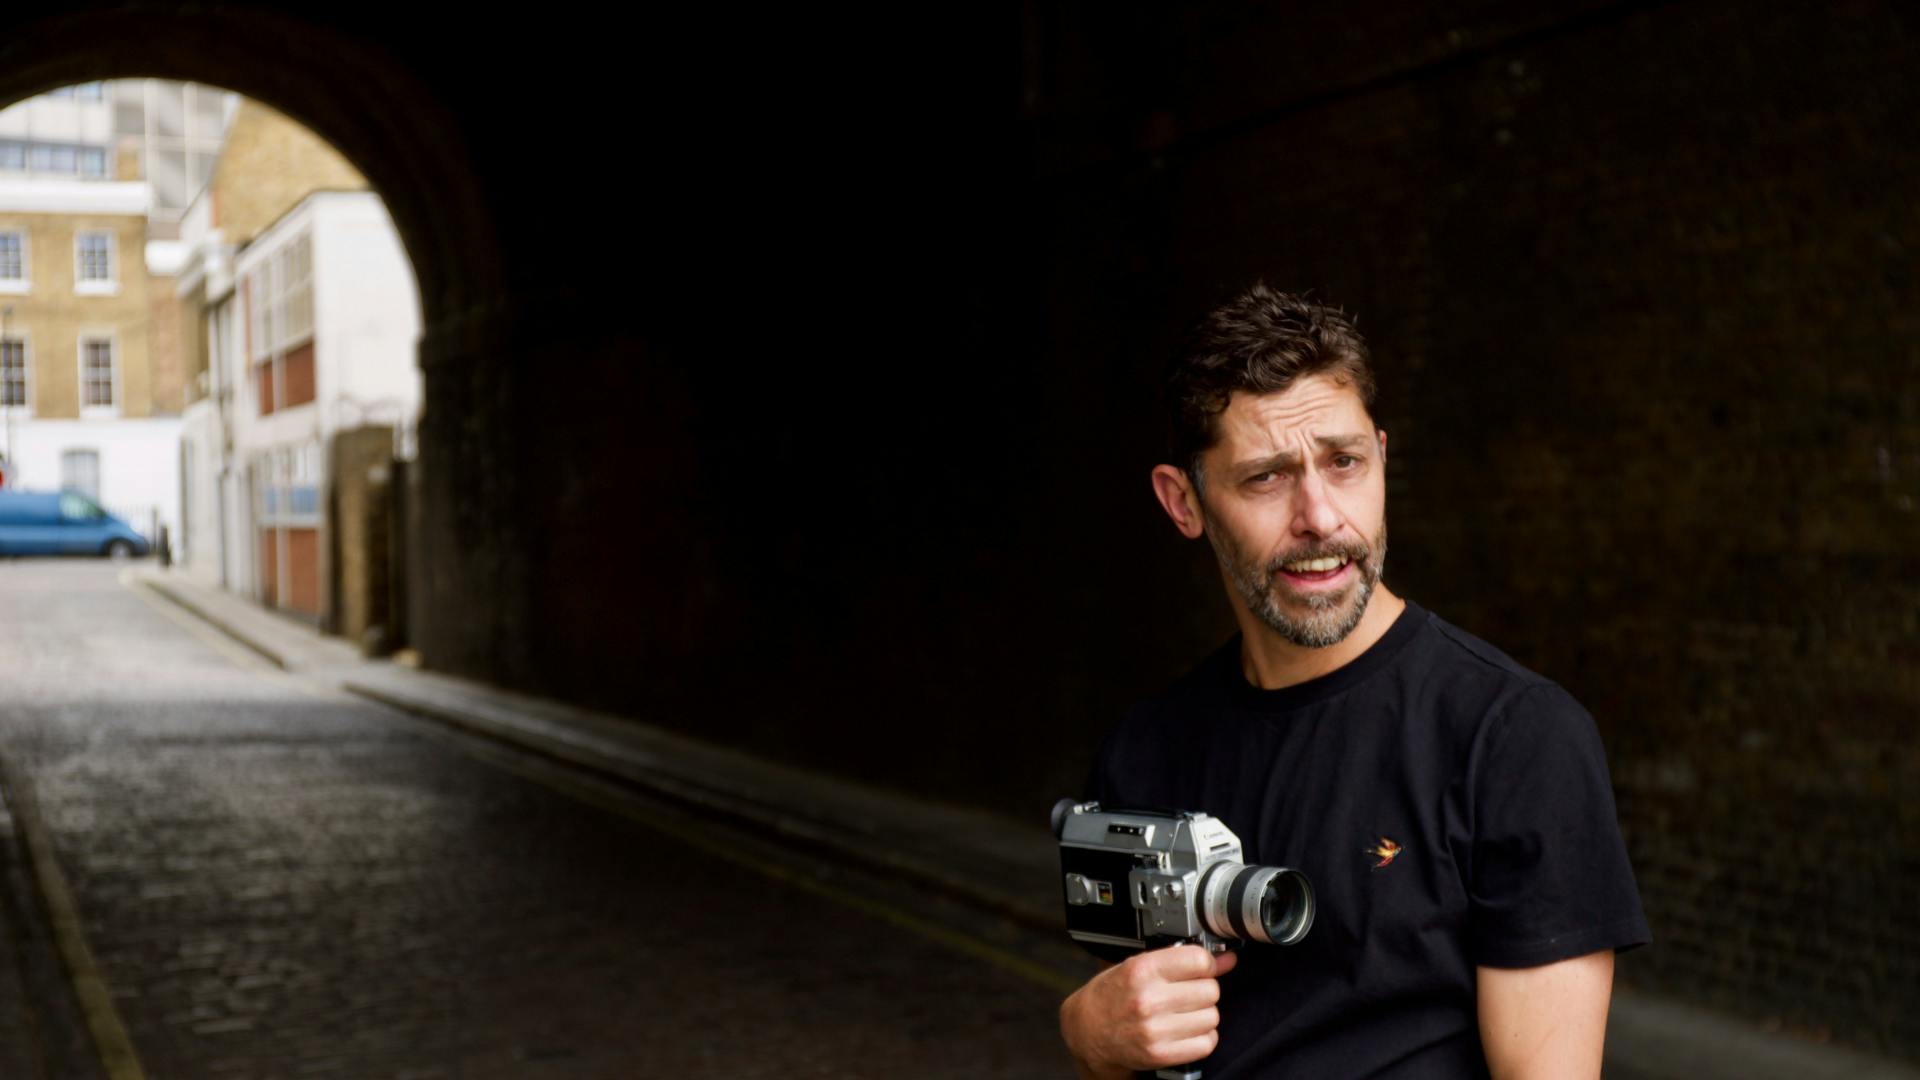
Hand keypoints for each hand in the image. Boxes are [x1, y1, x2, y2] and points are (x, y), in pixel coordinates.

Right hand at [1059, 945, 1237, 1078]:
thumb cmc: (1112, 994)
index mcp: (1141, 970)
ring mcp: (1155, 1030)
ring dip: (1203, 1014)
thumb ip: (1181, 960)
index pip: (1199, 960)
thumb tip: (1227, 960)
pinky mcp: (1161, 1053)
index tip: (1200, 968)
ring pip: (1212, 1016)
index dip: (1205, 963)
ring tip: (1184, 1012)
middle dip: (1203, 989)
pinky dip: (1202, 1037)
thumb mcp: (1139, 966)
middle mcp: (1148, 1000)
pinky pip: (1206, 1043)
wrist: (1088, 1030)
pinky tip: (1185, 1030)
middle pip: (1210, 990)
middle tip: (1187, 991)